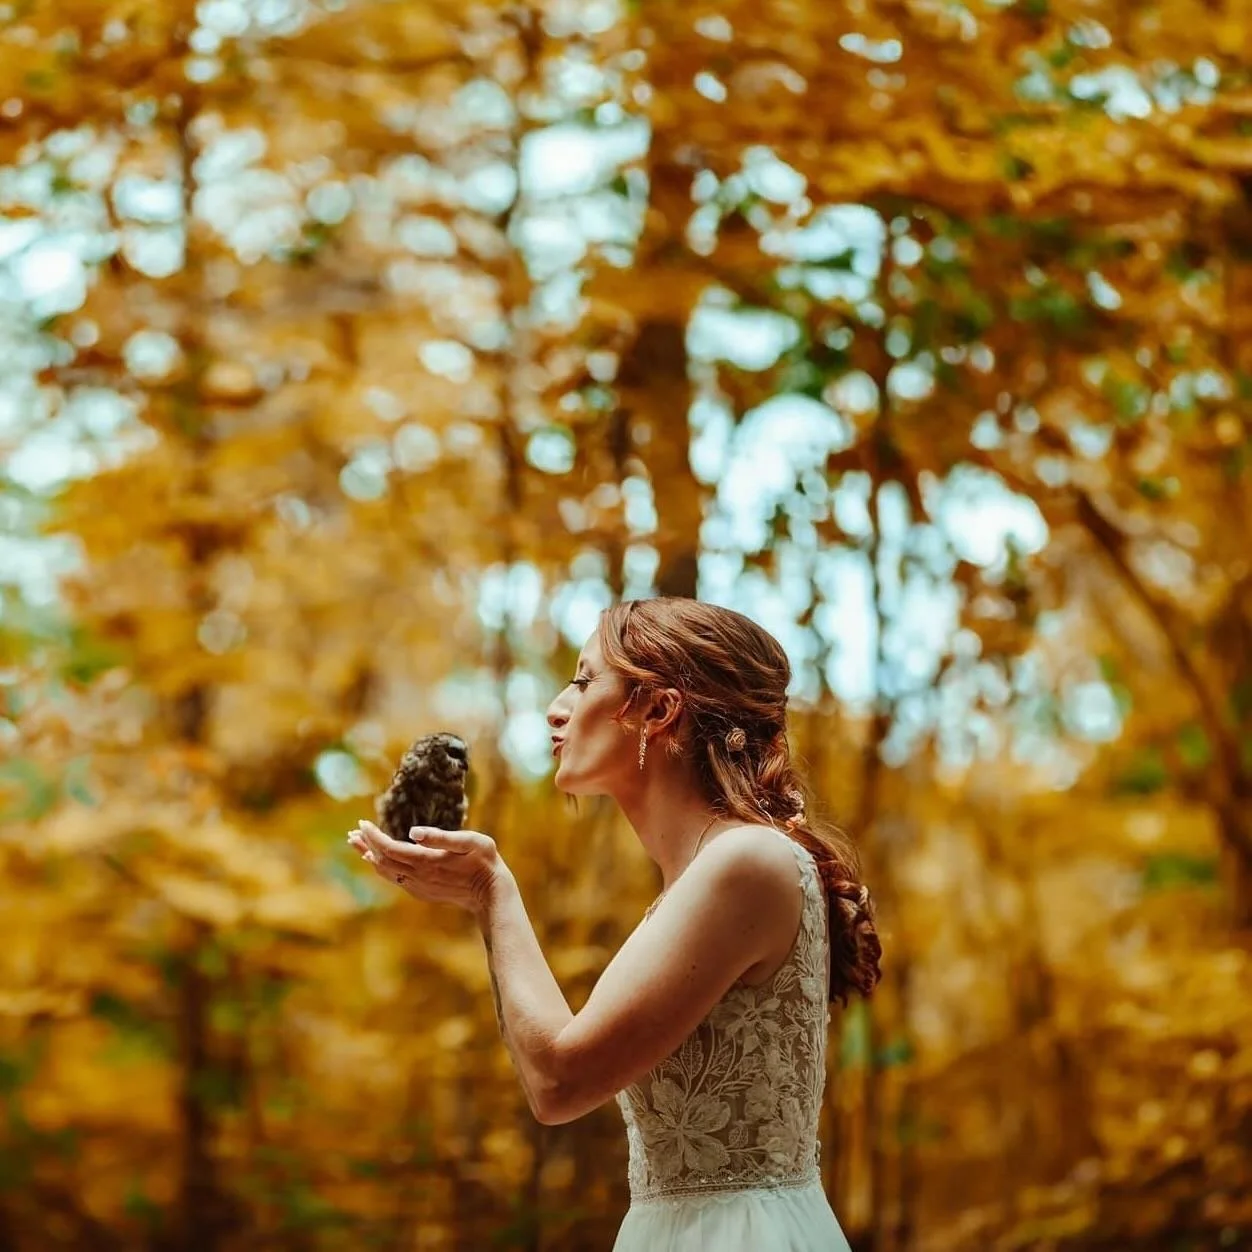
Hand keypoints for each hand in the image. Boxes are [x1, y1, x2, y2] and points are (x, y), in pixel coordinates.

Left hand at [347, 820, 505, 915]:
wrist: (491, 893)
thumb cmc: (484, 861)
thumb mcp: (470, 842)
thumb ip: (441, 836)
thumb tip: (413, 832)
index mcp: (427, 861)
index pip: (390, 848)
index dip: (373, 836)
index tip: (362, 823)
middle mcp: (418, 877)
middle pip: (382, 861)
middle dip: (366, 845)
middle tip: (352, 832)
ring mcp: (419, 886)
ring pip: (386, 872)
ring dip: (370, 857)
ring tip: (358, 845)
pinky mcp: (422, 891)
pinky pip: (395, 878)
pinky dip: (382, 867)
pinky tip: (379, 861)